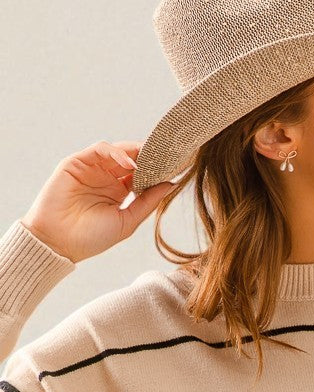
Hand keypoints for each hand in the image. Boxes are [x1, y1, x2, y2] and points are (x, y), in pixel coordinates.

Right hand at [20, 140, 174, 263]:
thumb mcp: (127, 221)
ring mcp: (91, 169)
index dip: (158, 170)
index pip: (142, 174)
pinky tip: (130, 163)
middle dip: (150, 157)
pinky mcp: (77, 162)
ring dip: (136, 152)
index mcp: (118, 192)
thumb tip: (171, 184)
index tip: (177, 168)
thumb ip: (148, 202)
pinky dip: (116, 151)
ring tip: (152, 159)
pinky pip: (100, 149)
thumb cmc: (91, 238)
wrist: (59, 242)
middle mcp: (106, 178)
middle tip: (169, 156)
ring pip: (118, 151)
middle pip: (133, 159)